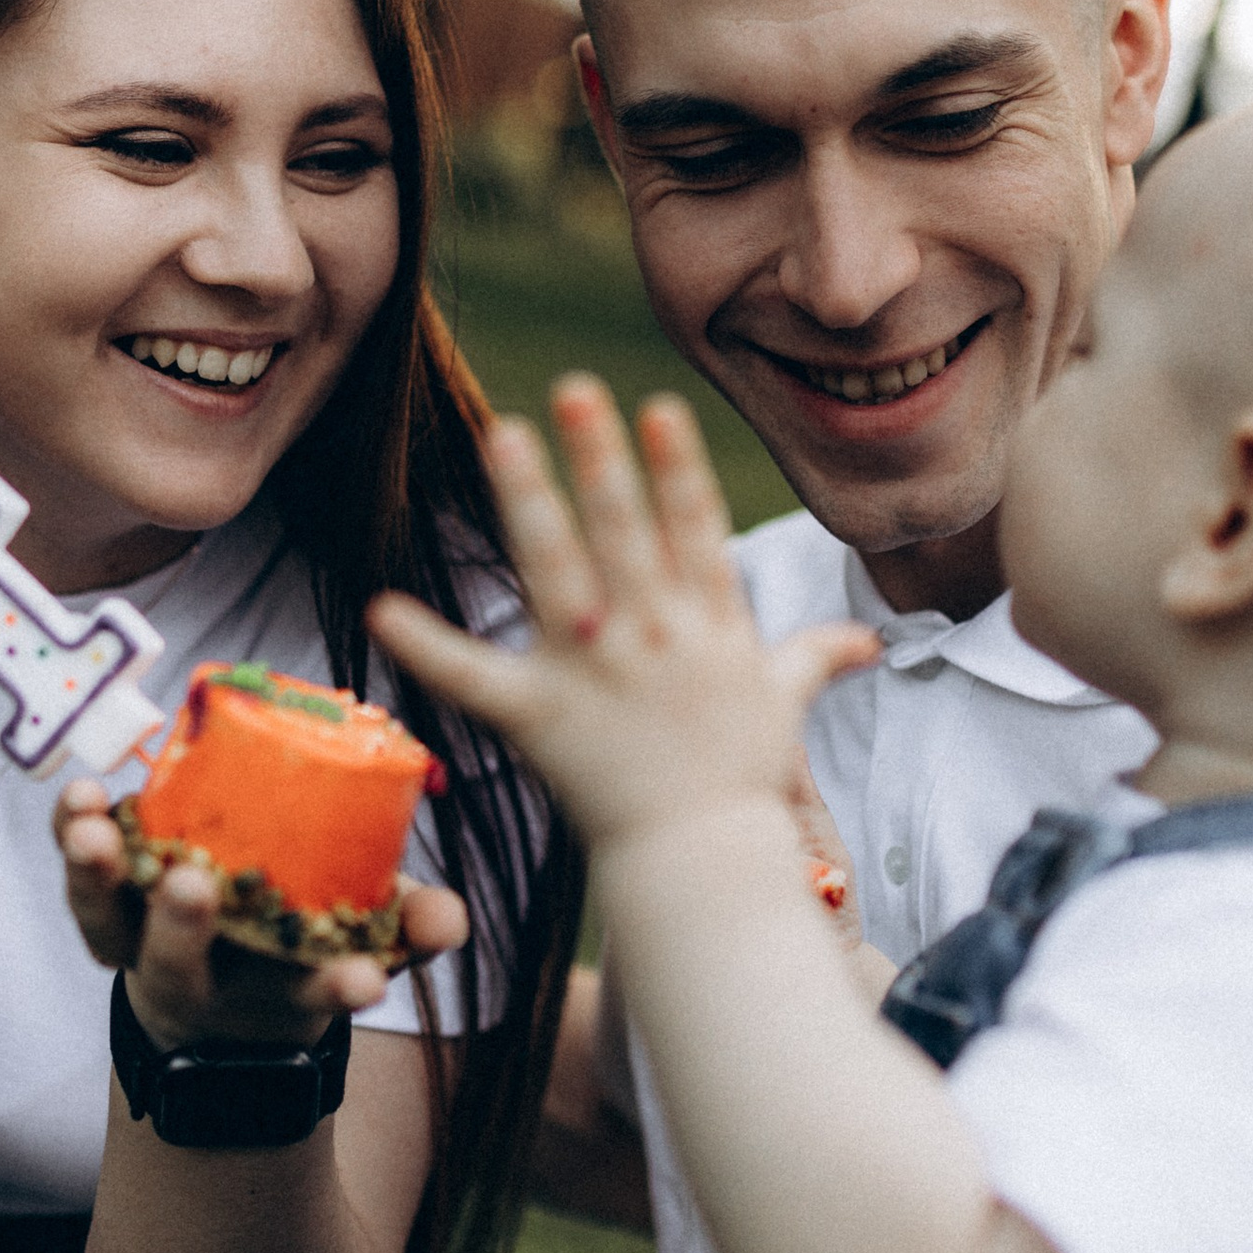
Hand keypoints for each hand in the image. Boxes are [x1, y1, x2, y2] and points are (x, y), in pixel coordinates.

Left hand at [55, 778, 470, 1049]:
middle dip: (183, 929)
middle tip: (192, 885)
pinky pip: (79, 876)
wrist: (218, 988)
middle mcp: (198, 980)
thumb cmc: (300, 947)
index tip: (365, 981)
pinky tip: (81, 797)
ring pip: (108, 925)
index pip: (310, 995)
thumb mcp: (364, 940)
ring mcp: (141, 948)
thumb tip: (451, 921)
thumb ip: (408, 929)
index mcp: (272, 990)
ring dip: (96, 878)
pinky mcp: (103, 909)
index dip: (338, 988)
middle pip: (178, 967)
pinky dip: (72, 835)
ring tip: (92, 833)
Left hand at [370, 377, 877, 861]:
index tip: (657, 406)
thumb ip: (815, 657)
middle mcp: (652, 638)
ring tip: (500, 434)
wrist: (704, 863)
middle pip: (623, 534)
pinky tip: (381, 608)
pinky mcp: (540, 720)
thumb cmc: (741, 779)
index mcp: (708, 626)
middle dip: (600, 460)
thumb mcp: (783, 705)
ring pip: (558, 574)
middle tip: (572, 389)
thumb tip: (870, 640)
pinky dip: (427, 647)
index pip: (694, 531)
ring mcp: (594, 675)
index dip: (677, 469)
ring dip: (529, 503)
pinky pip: (476, 680)